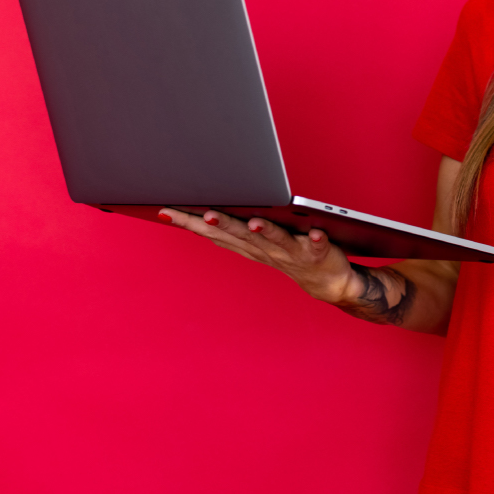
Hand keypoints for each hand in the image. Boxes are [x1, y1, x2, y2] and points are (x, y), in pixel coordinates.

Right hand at [158, 208, 354, 302]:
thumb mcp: (255, 243)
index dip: (191, 223)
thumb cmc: (288, 254)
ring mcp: (292, 252)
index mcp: (248, 245)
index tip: (166, 210)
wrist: (327, 282)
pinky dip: (316, 239)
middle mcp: (266, 249)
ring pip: (276, 239)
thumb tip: (202, 212)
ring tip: (254, 222)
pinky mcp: (319, 251)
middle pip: (241, 234)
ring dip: (265, 231)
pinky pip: (317, 245)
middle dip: (223, 224)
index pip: (215, 233)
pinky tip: (315, 232)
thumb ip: (233, 230)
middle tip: (206, 214)